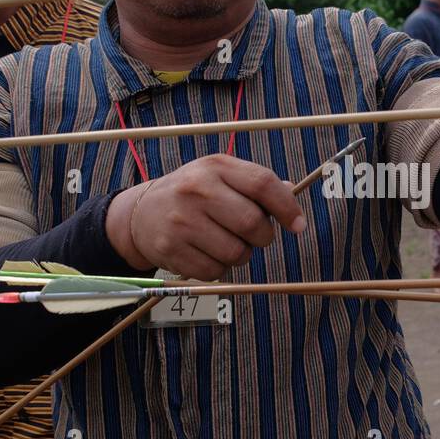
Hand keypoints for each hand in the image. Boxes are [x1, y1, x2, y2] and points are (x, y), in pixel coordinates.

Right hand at [106, 154, 305, 280]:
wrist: (141, 213)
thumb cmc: (193, 194)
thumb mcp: (220, 175)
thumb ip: (255, 183)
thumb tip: (290, 193)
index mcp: (215, 166)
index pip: (262, 183)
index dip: (287, 207)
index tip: (298, 225)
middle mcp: (197, 190)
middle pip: (252, 224)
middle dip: (262, 236)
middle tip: (253, 235)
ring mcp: (182, 221)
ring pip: (237, 253)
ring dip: (241, 254)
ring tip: (225, 242)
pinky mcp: (171, 249)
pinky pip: (216, 271)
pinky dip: (220, 268)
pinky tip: (207, 253)